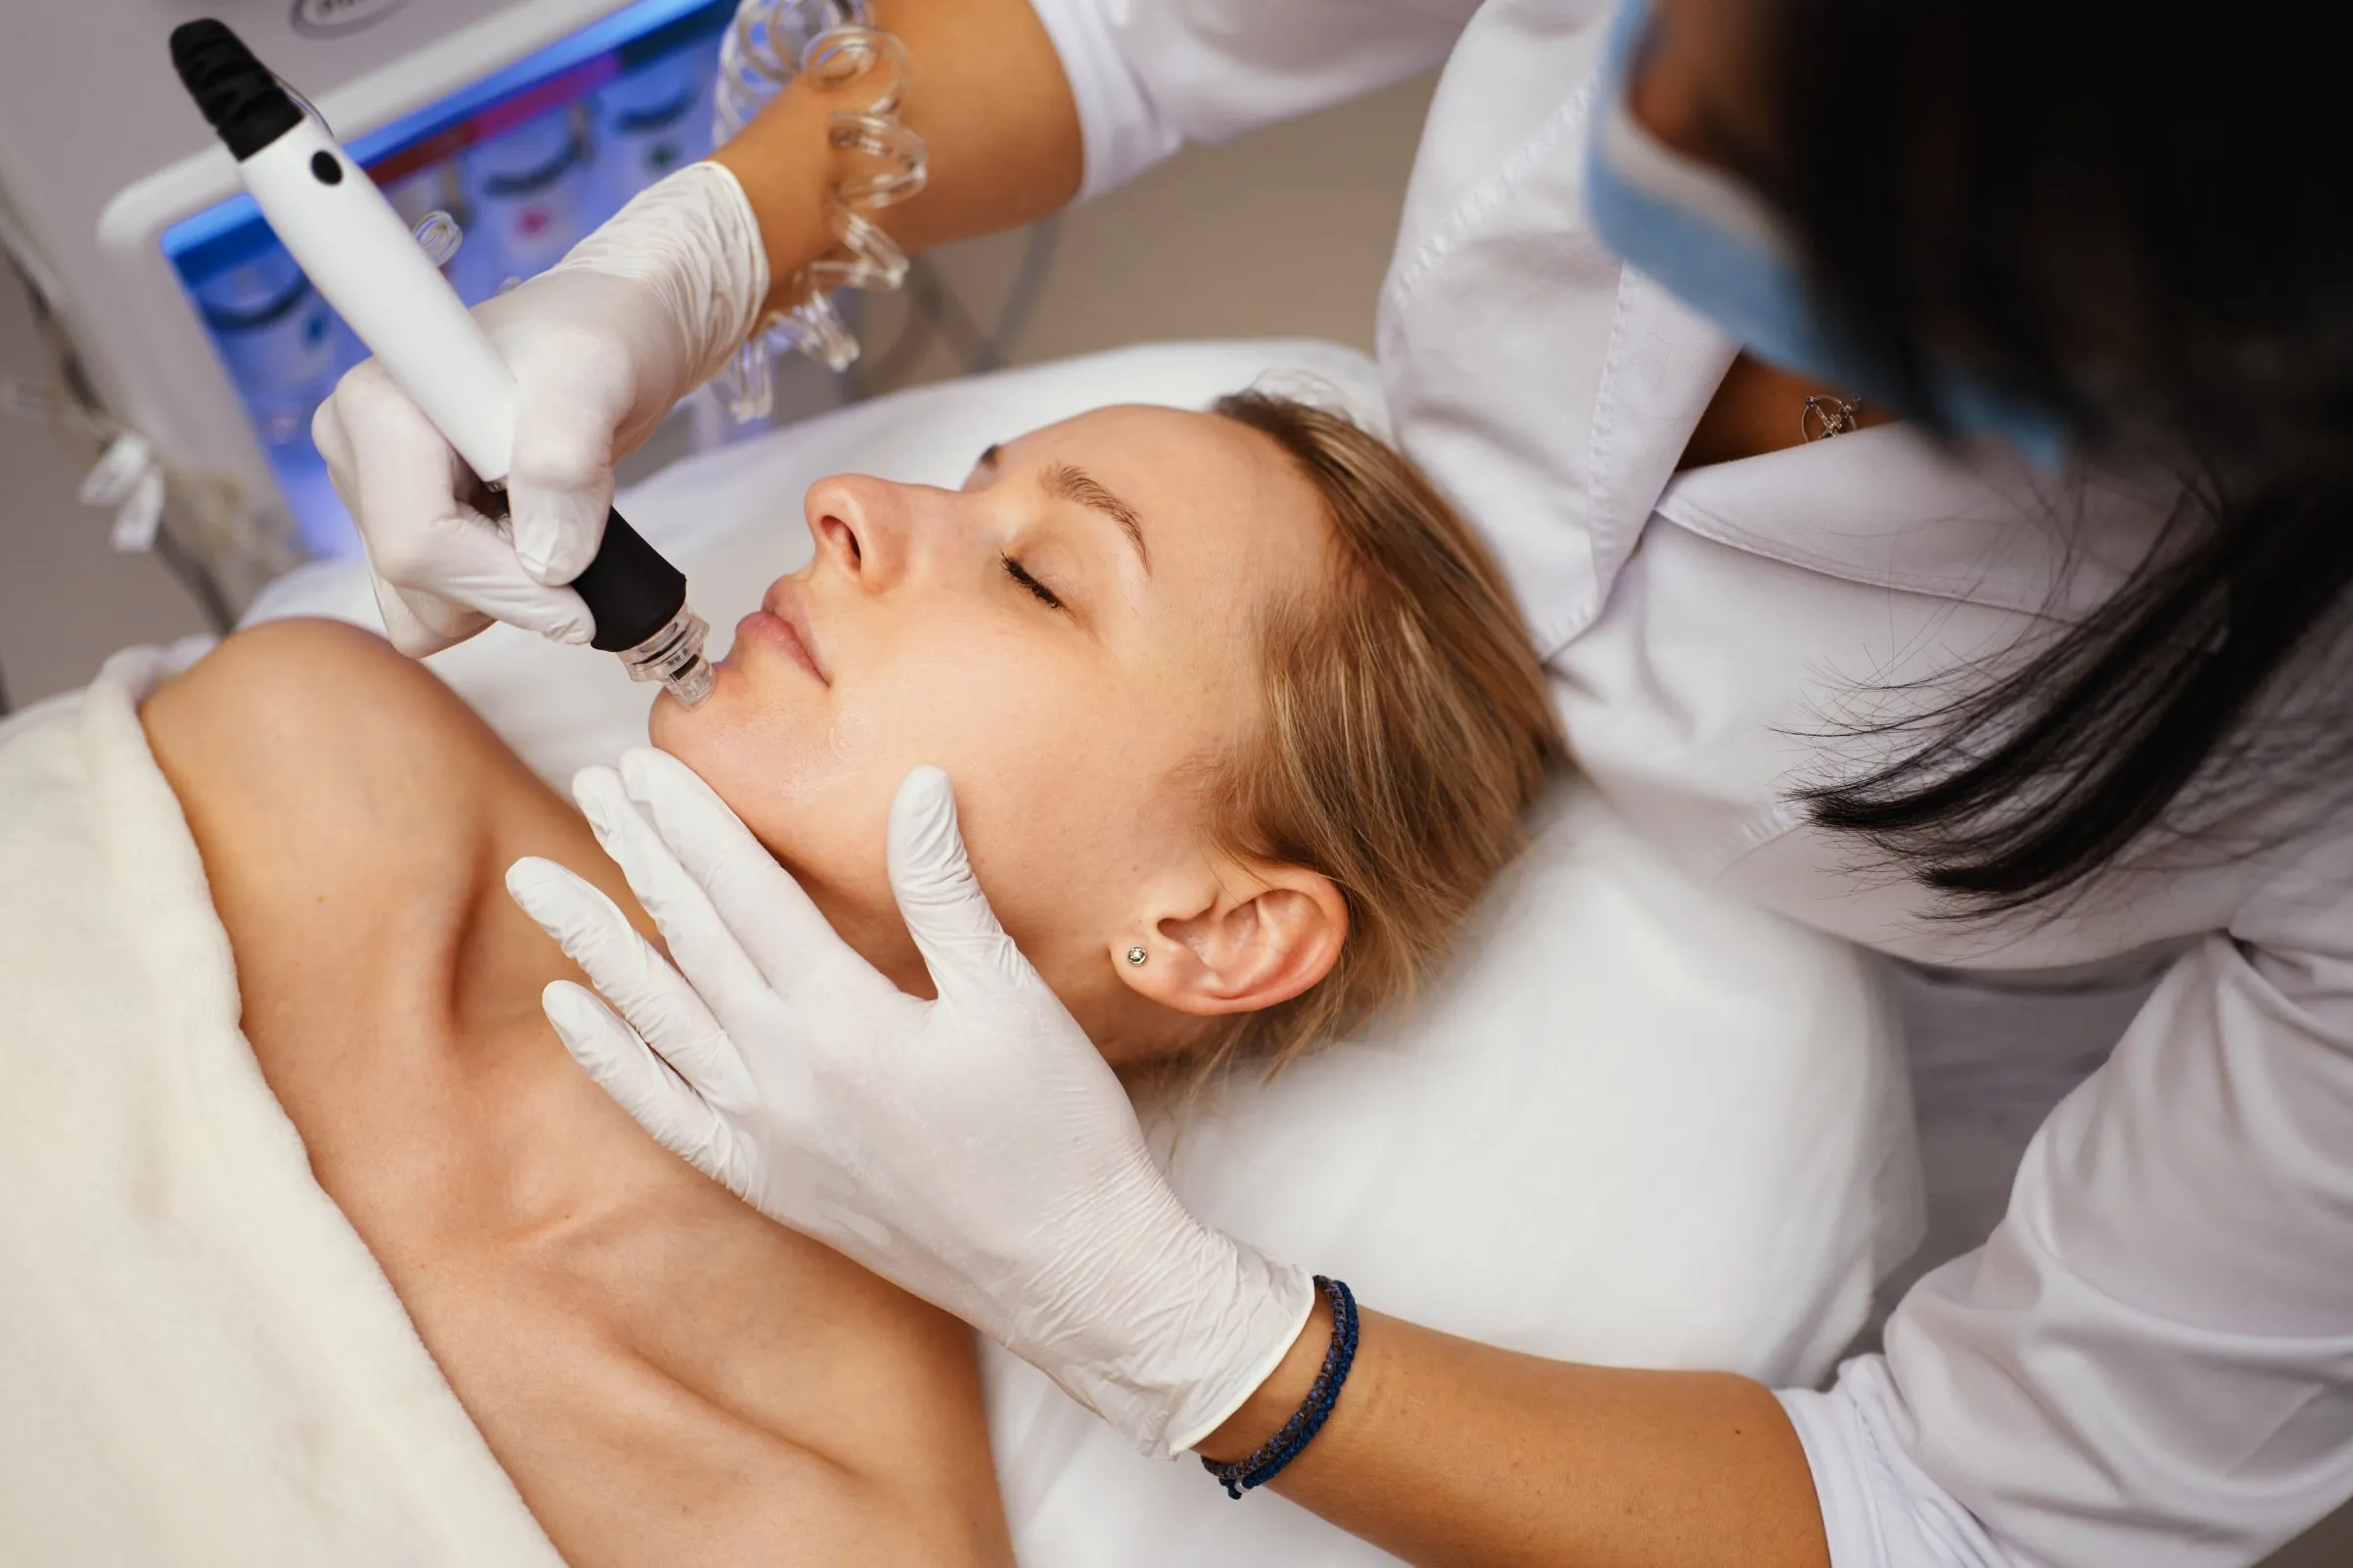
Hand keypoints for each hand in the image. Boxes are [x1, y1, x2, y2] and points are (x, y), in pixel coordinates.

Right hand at [312, 162, 767, 656]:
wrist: (601, 346)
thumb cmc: (595, 342)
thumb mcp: (594, 375)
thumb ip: (564, 461)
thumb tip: (546, 563)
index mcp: (377, 407)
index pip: (418, 544)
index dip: (505, 589)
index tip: (581, 606)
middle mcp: (353, 448)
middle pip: (415, 585)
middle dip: (507, 591)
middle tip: (572, 536)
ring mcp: (370, 490)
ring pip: (419, 609)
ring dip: (499, 596)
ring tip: (547, 521)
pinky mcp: (395, 521)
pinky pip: (431, 607)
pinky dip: (490, 596)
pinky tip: (526, 537)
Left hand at [505, 749, 1314, 1455]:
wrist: (1069, 1275)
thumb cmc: (1058, 1134)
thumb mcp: (1010, 996)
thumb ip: (945, 890)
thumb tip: (920, 784)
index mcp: (844, 1018)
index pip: (744, 893)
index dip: (690, 821)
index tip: (640, 764)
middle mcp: (783, 1075)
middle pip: (689, 941)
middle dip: (637, 855)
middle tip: (591, 786)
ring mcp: (765, 1136)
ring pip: (656, 1018)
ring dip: (595, 942)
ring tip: (539, 880)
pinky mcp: (767, 1184)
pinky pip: (664, 1114)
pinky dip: (610, 1060)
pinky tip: (569, 1008)